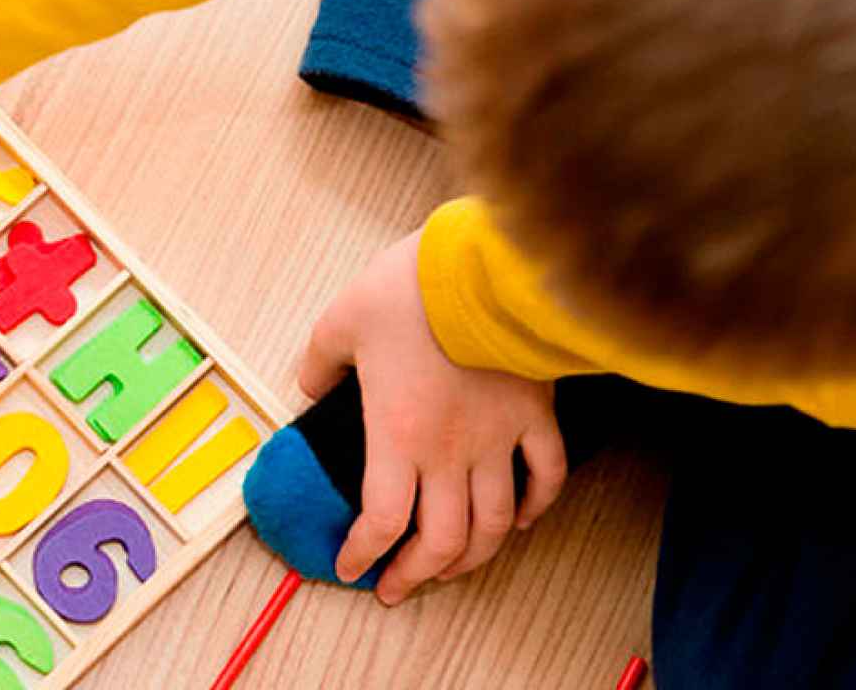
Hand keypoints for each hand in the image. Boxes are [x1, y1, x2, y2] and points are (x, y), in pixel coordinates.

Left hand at [297, 230, 567, 604]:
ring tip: (453, 570)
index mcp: (397, 437)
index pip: (380, 521)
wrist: (483, 267)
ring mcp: (499, 439)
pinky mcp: (537, 415)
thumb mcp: (340, 321)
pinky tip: (521, 520)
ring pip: (493, 523)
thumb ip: (319, 362)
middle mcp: (450, 453)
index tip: (350, 567)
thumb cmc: (411, 292)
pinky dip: (535, 506)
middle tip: (398, 588)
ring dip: (473, 557)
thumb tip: (309, 384)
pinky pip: (546, 476)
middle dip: (417, 574)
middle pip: (440, 540)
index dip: (364, 554)